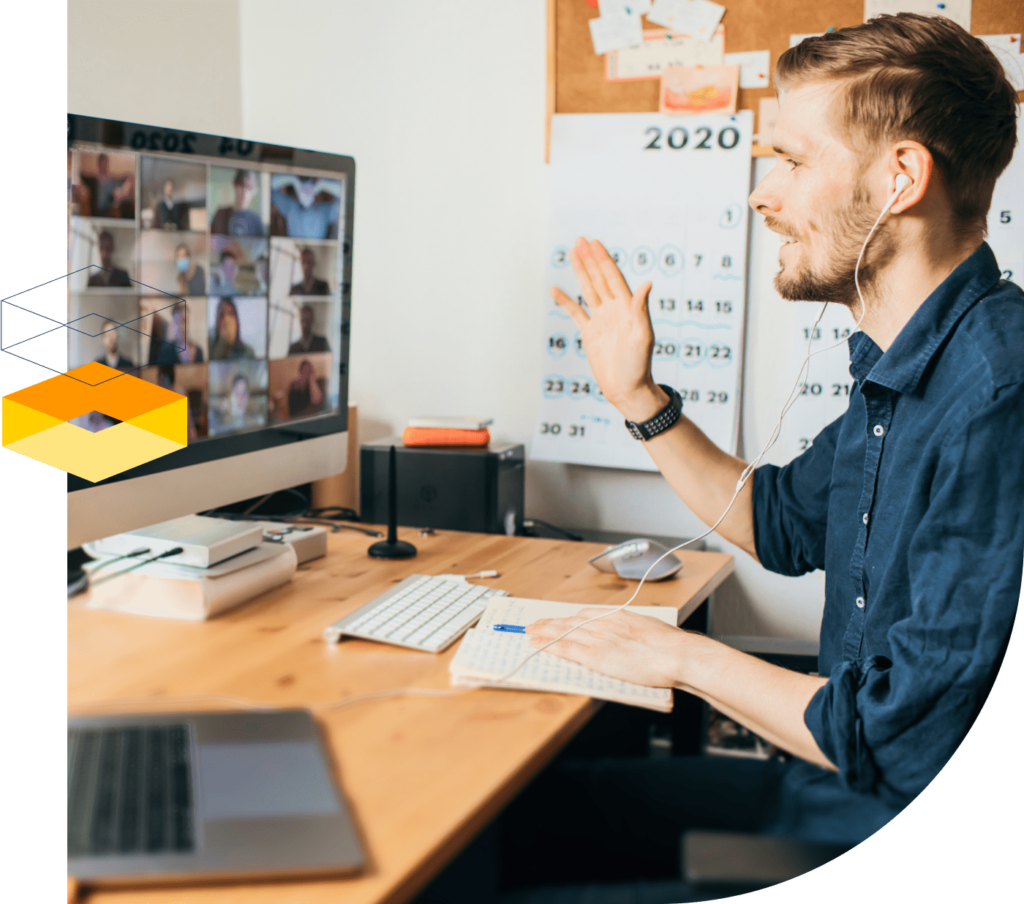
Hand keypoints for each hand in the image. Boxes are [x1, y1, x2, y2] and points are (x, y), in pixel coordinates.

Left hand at [525, 608, 686, 687]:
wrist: (676, 654)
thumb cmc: (671, 646)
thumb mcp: (650, 628)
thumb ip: (636, 630)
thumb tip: (634, 635)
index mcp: (618, 616)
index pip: (586, 614)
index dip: (569, 618)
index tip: (560, 618)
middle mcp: (605, 623)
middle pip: (570, 620)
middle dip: (551, 622)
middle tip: (535, 623)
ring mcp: (599, 639)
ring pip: (564, 632)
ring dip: (544, 631)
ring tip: (530, 631)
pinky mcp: (596, 656)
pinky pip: (567, 649)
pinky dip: (549, 646)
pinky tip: (537, 644)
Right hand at [551, 238, 665, 421]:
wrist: (627, 388)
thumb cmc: (639, 365)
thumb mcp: (642, 336)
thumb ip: (641, 309)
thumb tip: (647, 283)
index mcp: (627, 307)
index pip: (613, 277)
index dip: (604, 259)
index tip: (595, 243)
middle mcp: (614, 310)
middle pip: (599, 278)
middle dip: (591, 259)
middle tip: (581, 240)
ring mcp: (602, 320)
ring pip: (588, 290)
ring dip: (581, 272)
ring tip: (573, 254)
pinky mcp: (591, 333)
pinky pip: (576, 313)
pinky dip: (566, 301)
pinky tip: (556, 290)